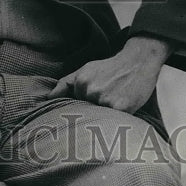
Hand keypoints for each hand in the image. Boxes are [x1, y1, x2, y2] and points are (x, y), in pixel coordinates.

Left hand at [46, 35, 171, 113]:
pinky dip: (117, 120)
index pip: (74, 106)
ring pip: (99, 119)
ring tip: (115, 102)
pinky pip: (113, 122)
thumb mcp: (86, 70)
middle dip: (93, 112)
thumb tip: (48, 98)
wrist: (138, 62)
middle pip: (86, 113)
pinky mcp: (120, 108)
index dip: (84, 107)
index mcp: (80, 82)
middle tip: (106, 100)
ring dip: (105, 116)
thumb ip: (66, 83)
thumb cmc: (111, 68)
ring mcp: (105, 100)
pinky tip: (122, 107)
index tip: (89, 105)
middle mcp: (91, 91)